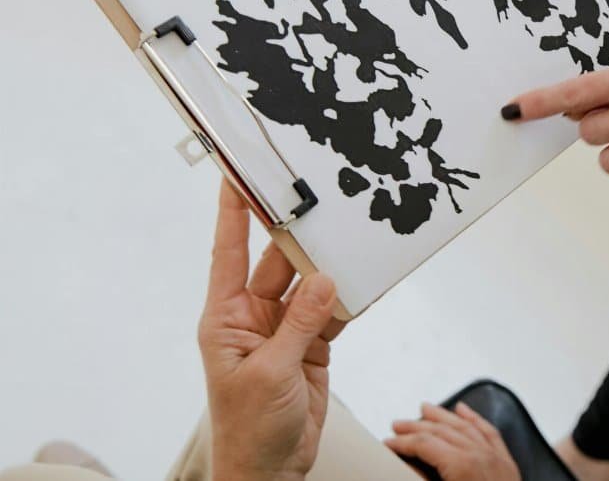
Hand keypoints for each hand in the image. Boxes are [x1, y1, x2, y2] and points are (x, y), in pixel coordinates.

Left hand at [200, 181, 344, 480]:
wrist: (270, 469)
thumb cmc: (248, 427)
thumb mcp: (270, 373)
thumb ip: (300, 324)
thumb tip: (325, 281)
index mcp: (225, 318)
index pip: (227, 253)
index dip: (230, 213)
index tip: (233, 173)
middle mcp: (253, 317)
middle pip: (277, 263)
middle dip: (296, 235)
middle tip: (317, 202)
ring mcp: (284, 330)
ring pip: (310, 284)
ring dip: (329, 268)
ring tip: (350, 239)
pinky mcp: (312, 345)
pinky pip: (333, 312)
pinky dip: (350, 300)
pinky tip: (366, 282)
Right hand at [386, 403, 520, 480]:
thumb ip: (424, 480)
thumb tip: (406, 472)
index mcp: (461, 465)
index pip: (425, 444)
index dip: (403, 442)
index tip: (387, 442)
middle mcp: (479, 454)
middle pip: (442, 431)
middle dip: (416, 426)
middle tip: (397, 424)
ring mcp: (494, 457)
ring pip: (464, 426)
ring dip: (442, 416)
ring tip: (425, 408)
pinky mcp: (506, 463)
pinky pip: (488, 432)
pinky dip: (473, 418)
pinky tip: (463, 409)